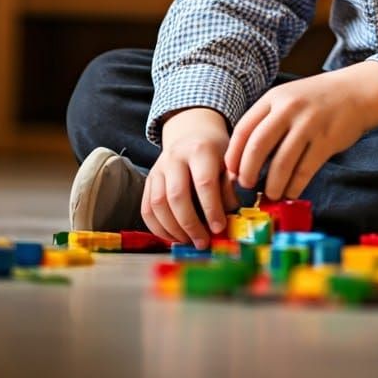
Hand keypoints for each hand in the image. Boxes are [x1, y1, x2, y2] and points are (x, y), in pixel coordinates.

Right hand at [141, 107, 239, 247]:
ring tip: (189, 241)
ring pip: (158, 204)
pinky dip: (158, 229)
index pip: (204, 183)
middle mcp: (175, 157)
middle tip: (202, 242)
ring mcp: (158, 169)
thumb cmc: (215, 152)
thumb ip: (230, 185)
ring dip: (173, 230)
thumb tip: (230, 213)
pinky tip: (173, 237)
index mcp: (200, 150)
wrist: (193, 135)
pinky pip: (147, 209)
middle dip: (190, 224)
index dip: (212, 209)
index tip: (219, 228)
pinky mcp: (148, 180)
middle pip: (177, 196)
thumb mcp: (229, 160)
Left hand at [224, 62, 377, 200]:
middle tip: (246, 186)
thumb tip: (243, 158)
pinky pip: (305, 170)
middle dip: (247, 172)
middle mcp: (289, 109)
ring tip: (270, 194)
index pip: (243, 129)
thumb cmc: (316, 99)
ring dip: (272, 184)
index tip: (231, 172)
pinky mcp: (326, 141)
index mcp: (273, 98)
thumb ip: (267, 120)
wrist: (356, 92)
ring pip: (282, 163)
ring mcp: (308, 124)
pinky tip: (291, 192)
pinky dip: (294, 186)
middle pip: (257, 146)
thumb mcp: (287, 98)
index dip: (234, 155)